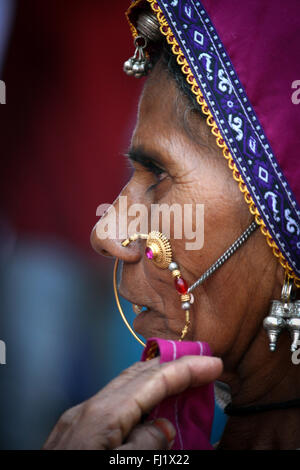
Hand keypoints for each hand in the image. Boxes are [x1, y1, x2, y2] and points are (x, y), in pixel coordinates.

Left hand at [43, 355, 222, 449]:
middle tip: (201, 365)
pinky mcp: (75, 428)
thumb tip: (164, 426)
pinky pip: (114, 400)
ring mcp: (79, 416)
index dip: (186, 369)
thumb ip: (146, 446)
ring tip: (182, 380)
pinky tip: (148, 406)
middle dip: (173, 365)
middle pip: (139, 373)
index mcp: (103, 415)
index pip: (154, 380)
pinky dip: (138, 396)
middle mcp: (89, 408)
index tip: (212, 364)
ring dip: (156, 378)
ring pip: (125, 384)